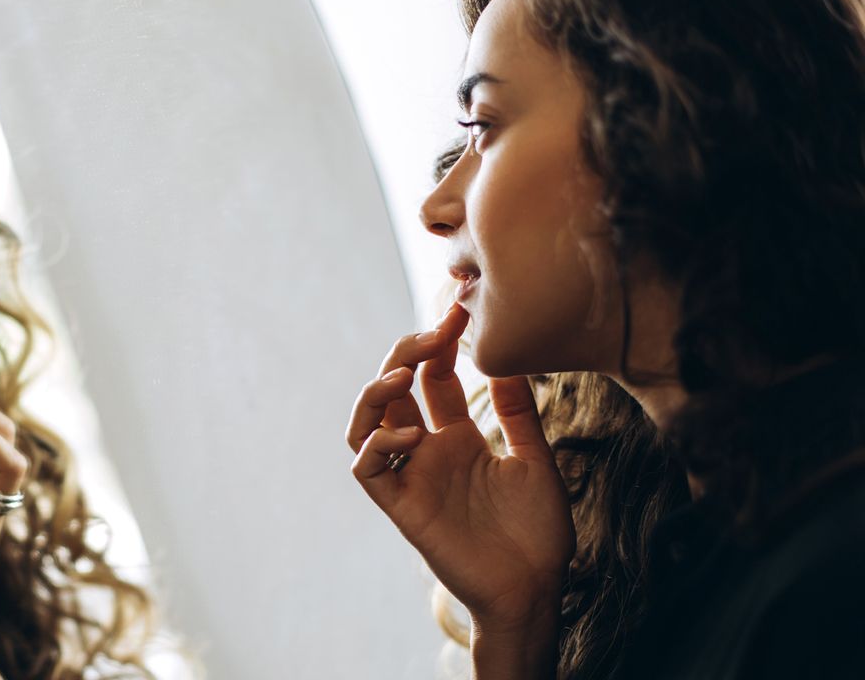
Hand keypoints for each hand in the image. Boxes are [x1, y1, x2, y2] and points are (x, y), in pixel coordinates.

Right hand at [346, 304, 574, 629]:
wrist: (535, 589)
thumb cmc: (537, 533)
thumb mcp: (534, 460)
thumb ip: (516, 413)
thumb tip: (507, 359)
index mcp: (458, 440)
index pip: (432, 379)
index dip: (437, 345)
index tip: (456, 314)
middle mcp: (428, 454)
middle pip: (393, 392)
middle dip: (404, 355)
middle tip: (433, 334)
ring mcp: (412, 479)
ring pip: (365, 426)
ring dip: (375, 394)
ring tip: (402, 375)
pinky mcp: (402, 508)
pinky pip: (369, 470)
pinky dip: (379, 446)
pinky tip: (412, 437)